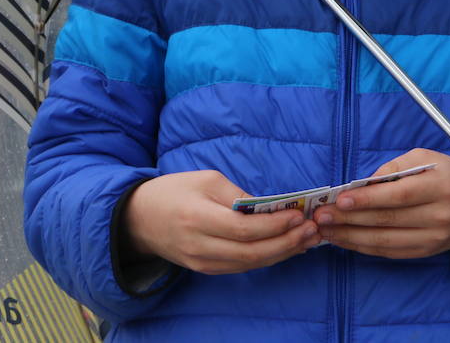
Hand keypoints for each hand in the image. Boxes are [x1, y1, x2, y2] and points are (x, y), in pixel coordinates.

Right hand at [123, 170, 320, 274]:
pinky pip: (241, 267)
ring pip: (250, 264)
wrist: (138, 219)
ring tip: (307, 240)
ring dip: (282, 253)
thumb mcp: (205, 180)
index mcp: (198, 218)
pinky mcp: (205, 269)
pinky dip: (266, 258)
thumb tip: (270, 209)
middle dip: (286, 243)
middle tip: (311, 231)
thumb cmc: (173, 191)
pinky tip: (286, 248)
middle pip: (251, 253)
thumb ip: (238, 196)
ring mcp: (202, 263)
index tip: (298, 214)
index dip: (274, 225)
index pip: (243, 229)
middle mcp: (200, 246)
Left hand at [311, 149, 449, 261]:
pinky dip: (363, 247)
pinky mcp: (425, 252)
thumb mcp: (426, 158)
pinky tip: (344, 239)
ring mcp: (433, 238)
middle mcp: (439, 216)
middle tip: (321, 215)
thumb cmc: (445, 176)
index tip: (341, 199)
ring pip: (385, 241)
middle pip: (387, 220)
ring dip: (350, 236)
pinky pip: (389, 252)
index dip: (369, 199)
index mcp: (440, 186)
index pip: (399, 195)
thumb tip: (365, 184)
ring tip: (325, 229)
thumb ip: (395, 168)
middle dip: (350, 218)